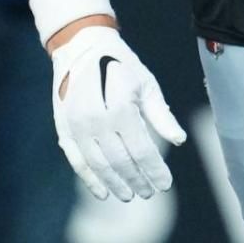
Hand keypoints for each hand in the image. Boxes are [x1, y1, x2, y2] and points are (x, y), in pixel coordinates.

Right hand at [48, 26, 186, 200]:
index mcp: (120, 108)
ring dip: (115, 184)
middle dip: (137, 180)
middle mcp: (96, 121)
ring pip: (98, 166)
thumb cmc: (122, 66)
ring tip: (130, 195)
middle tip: (149, 192)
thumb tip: (180, 140)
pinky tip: (103, 192)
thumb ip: (161, 115)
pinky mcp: (64, 129)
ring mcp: (77, 127)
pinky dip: (90, 180)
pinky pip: (77, 161)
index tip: (165, 184)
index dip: (155, 170)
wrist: (82, 48)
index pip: (141, 150)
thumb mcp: (147, 85)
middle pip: (120, 162)